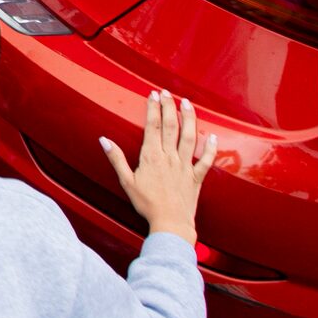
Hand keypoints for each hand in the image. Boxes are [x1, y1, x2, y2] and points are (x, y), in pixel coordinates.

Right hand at [99, 89, 217, 245]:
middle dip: (169, 107)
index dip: (153, 109)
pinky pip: (205, 160)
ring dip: (188, 118)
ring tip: (187, 103)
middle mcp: (169, 158)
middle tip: (167, 93)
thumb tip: (105, 140)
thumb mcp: (126, 182)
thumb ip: (117, 159)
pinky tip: (212, 136)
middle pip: (170, 126)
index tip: (153, 95)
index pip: (152, 126)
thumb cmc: (147, 205)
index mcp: (151, 157)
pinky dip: (210, 148)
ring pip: (189, 137)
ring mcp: (185, 166)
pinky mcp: (196, 177)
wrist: (170, 224)